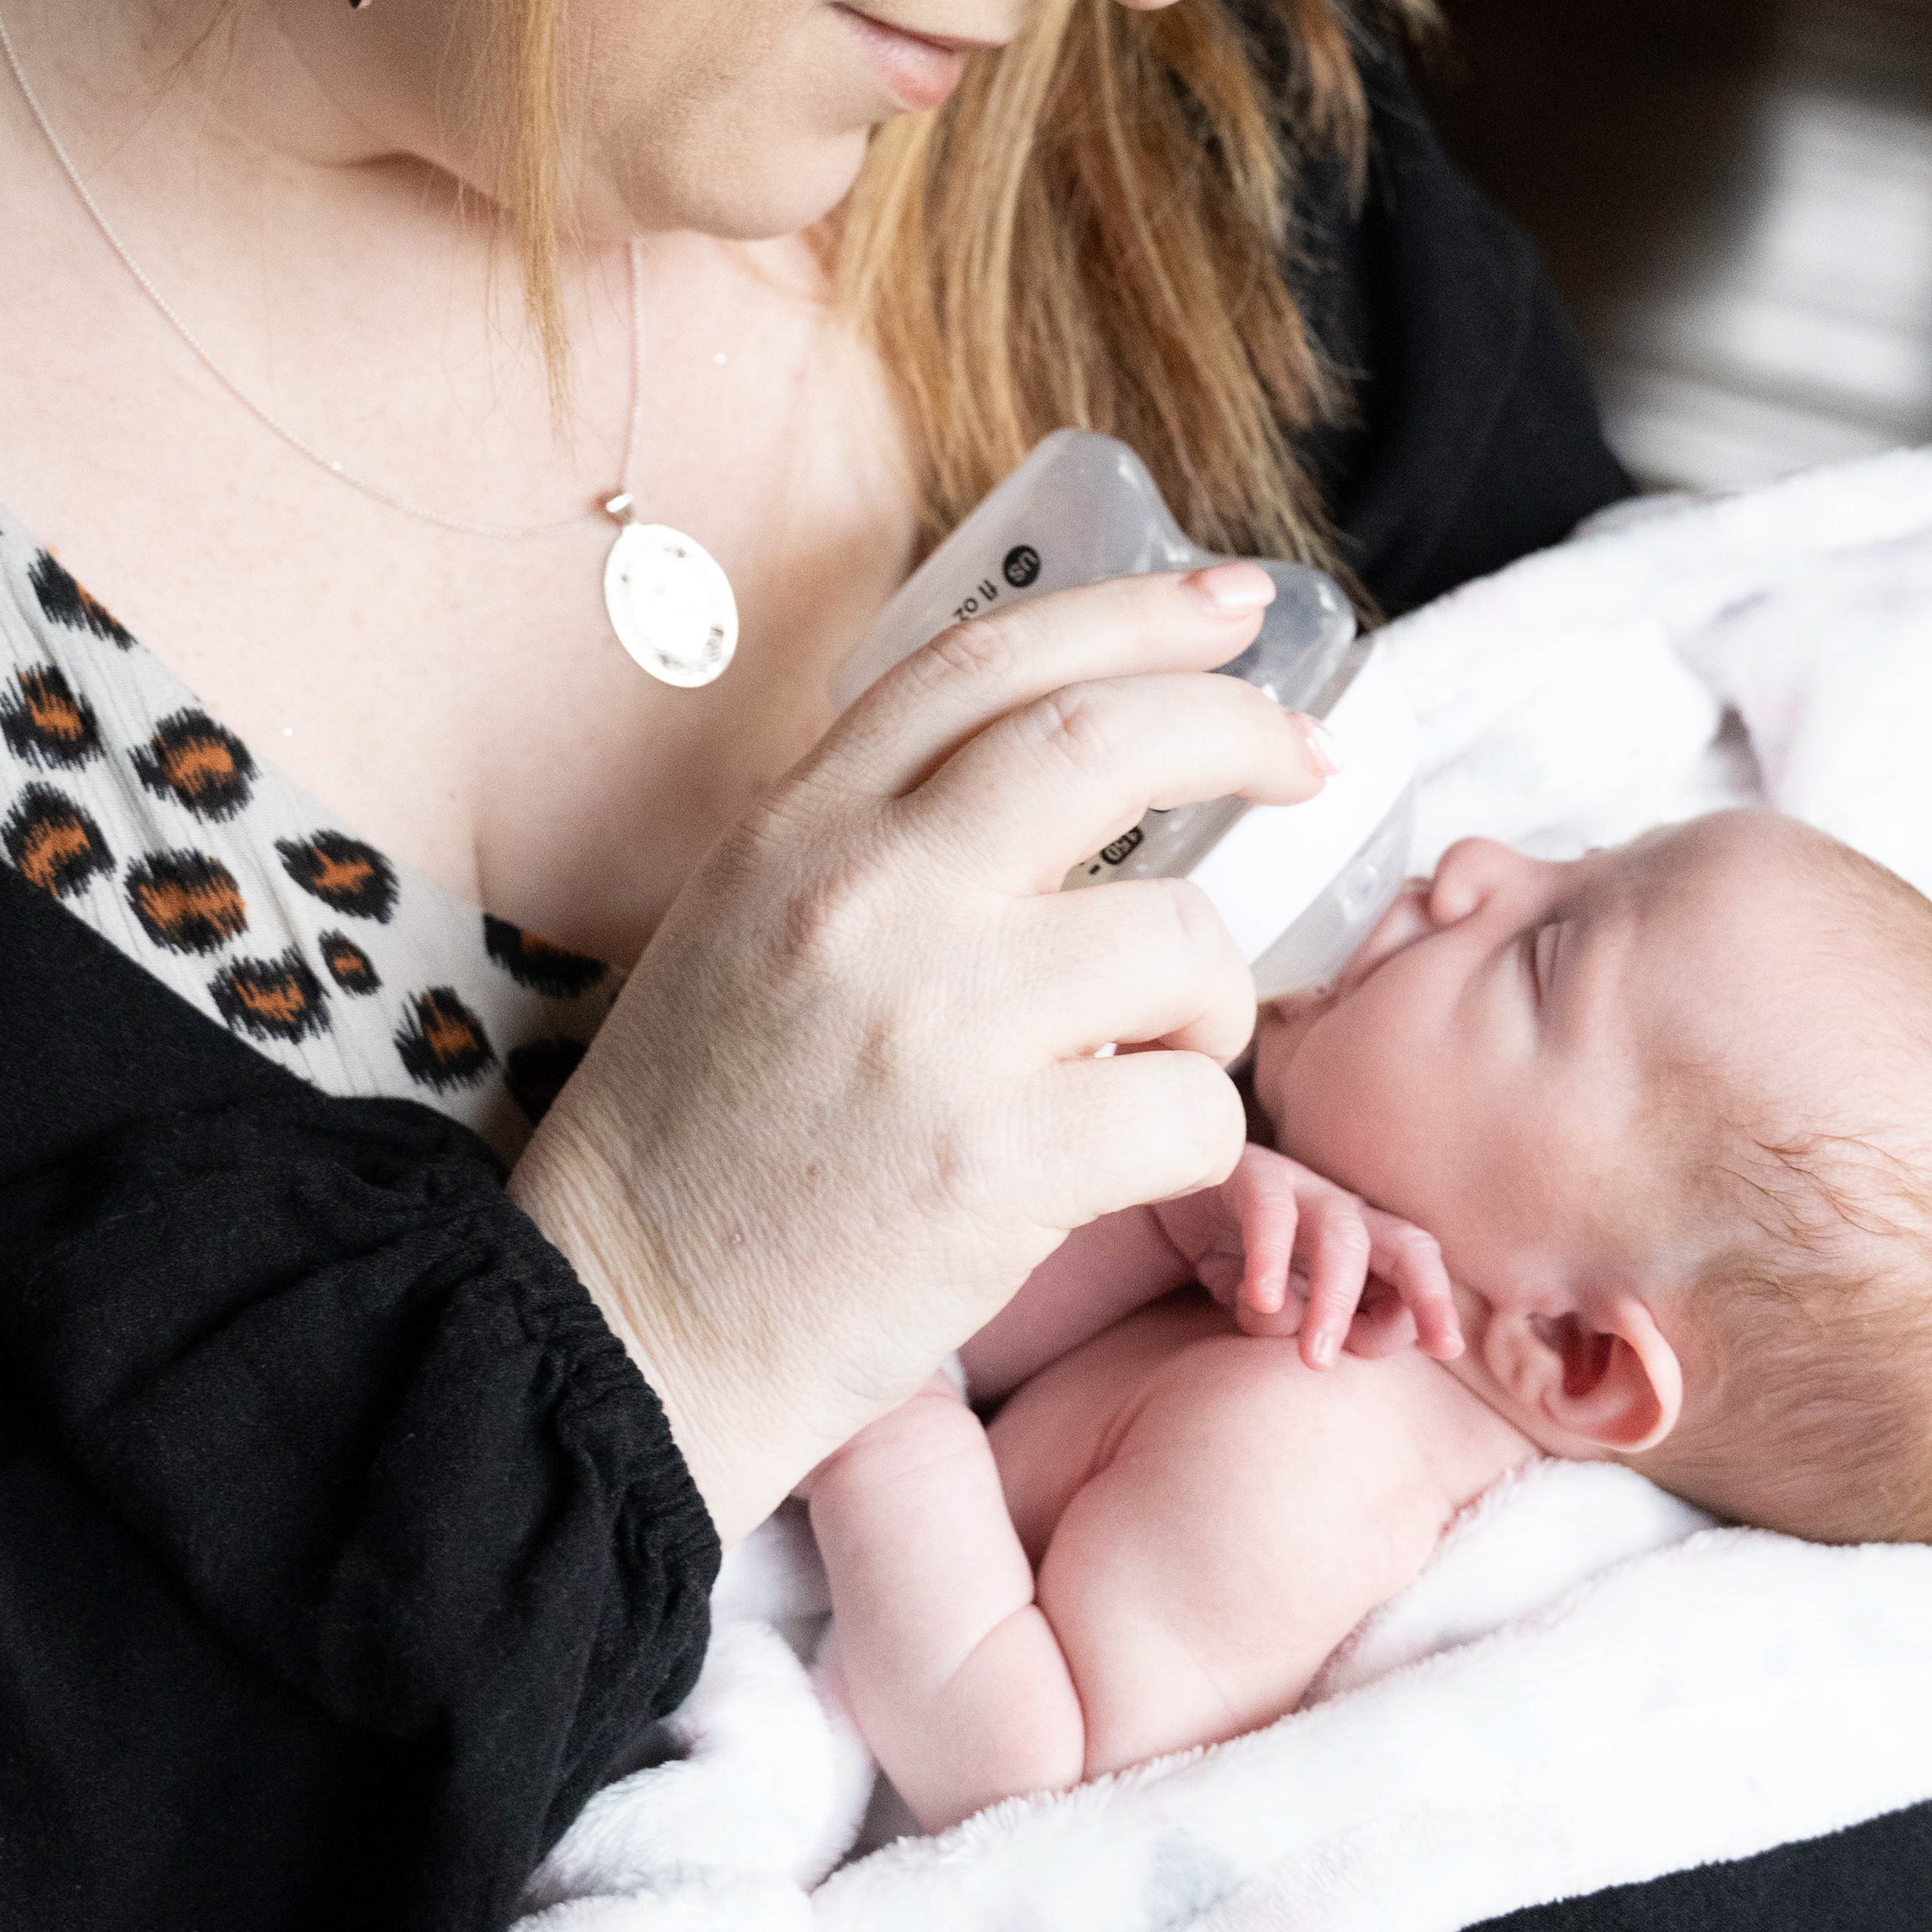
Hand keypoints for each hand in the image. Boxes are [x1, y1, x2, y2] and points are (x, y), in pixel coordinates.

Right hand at [511, 568, 1335, 1537]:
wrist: (628, 1326)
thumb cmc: (706, 1139)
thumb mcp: (749, 925)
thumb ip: (882, 839)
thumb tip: (1075, 772)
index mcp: (798, 826)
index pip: (987, 662)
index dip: (1136, 614)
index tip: (1235, 606)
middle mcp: (865, 896)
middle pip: (1104, 741)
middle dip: (1238, 730)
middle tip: (1303, 760)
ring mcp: (933, 1026)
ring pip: (1182, 943)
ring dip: (1215, 998)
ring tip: (1168, 1049)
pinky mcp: (994, 1164)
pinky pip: (1191, 1109)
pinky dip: (1199, 1131)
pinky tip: (1130, 1155)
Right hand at [1150, 1147, 1461, 1370]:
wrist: (1164, 1213)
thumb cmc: (1235, 1269)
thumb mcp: (1284, 1316)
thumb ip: (1319, 1332)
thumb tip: (1340, 1346)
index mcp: (1363, 1250)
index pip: (1414, 1276)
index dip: (1432, 1308)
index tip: (1446, 1347)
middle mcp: (1342, 1216)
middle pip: (1406, 1244)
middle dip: (1428, 1293)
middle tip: (1434, 1348)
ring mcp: (1299, 1190)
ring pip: (1342, 1236)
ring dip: (1336, 1299)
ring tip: (1316, 1357)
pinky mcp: (1249, 1177)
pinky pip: (1271, 1213)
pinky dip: (1270, 1257)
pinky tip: (1259, 1298)